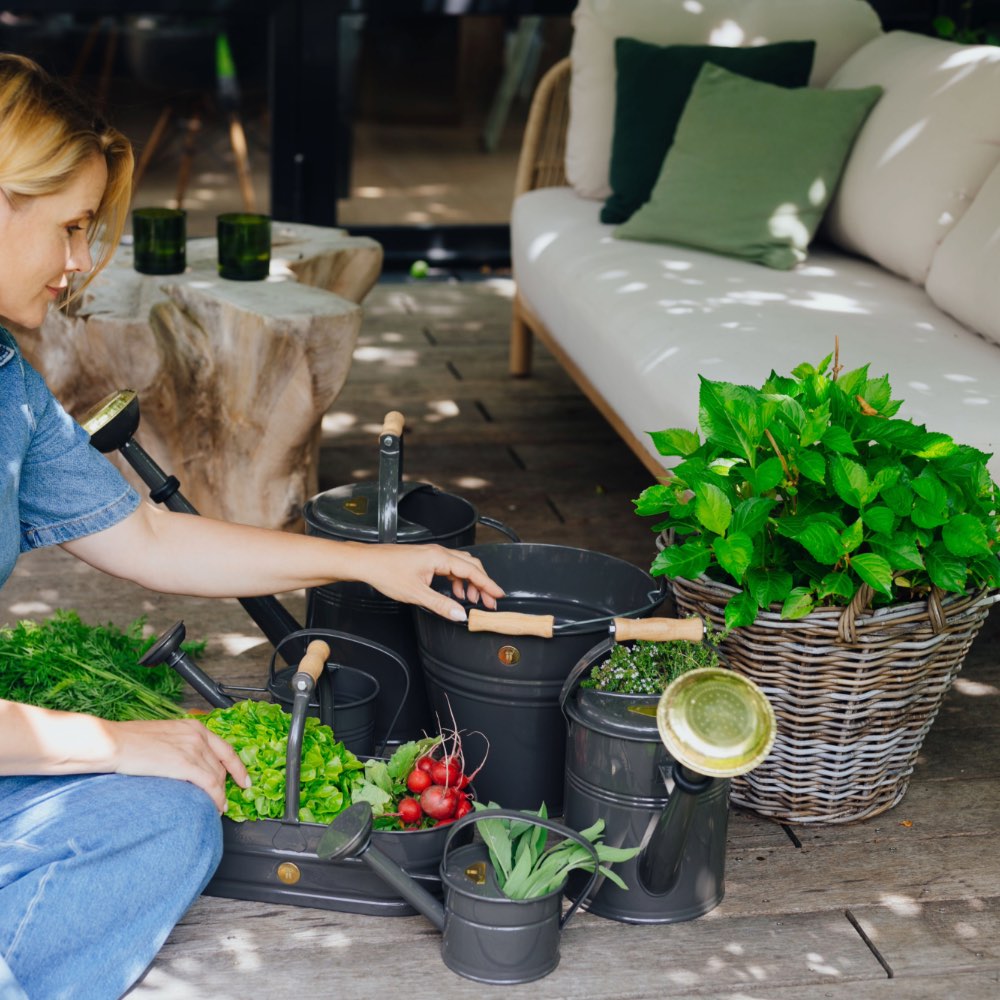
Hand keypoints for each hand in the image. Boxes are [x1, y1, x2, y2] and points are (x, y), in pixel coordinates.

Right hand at [106, 718, 249, 811]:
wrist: (111, 742)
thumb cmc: (129, 741)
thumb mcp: (163, 736)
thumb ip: (180, 746)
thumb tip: (185, 763)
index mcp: (193, 727)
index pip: (226, 749)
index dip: (238, 767)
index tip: (244, 779)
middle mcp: (198, 736)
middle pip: (222, 765)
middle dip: (226, 785)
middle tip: (224, 799)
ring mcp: (193, 749)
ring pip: (217, 777)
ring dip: (220, 795)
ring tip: (218, 808)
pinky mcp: (185, 764)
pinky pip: (210, 785)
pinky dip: (216, 798)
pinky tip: (215, 807)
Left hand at [361, 543, 504, 620]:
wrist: (367, 562)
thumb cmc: (386, 572)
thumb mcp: (416, 594)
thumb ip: (441, 605)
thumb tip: (460, 614)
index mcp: (440, 558)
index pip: (472, 571)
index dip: (488, 584)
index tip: (498, 595)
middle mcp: (439, 553)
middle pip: (471, 566)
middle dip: (482, 584)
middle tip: (489, 601)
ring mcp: (433, 555)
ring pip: (461, 566)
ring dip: (470, 582)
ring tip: (472, 599)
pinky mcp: (426, 559)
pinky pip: (450, 568)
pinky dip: (458, 580)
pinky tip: (455, 592)